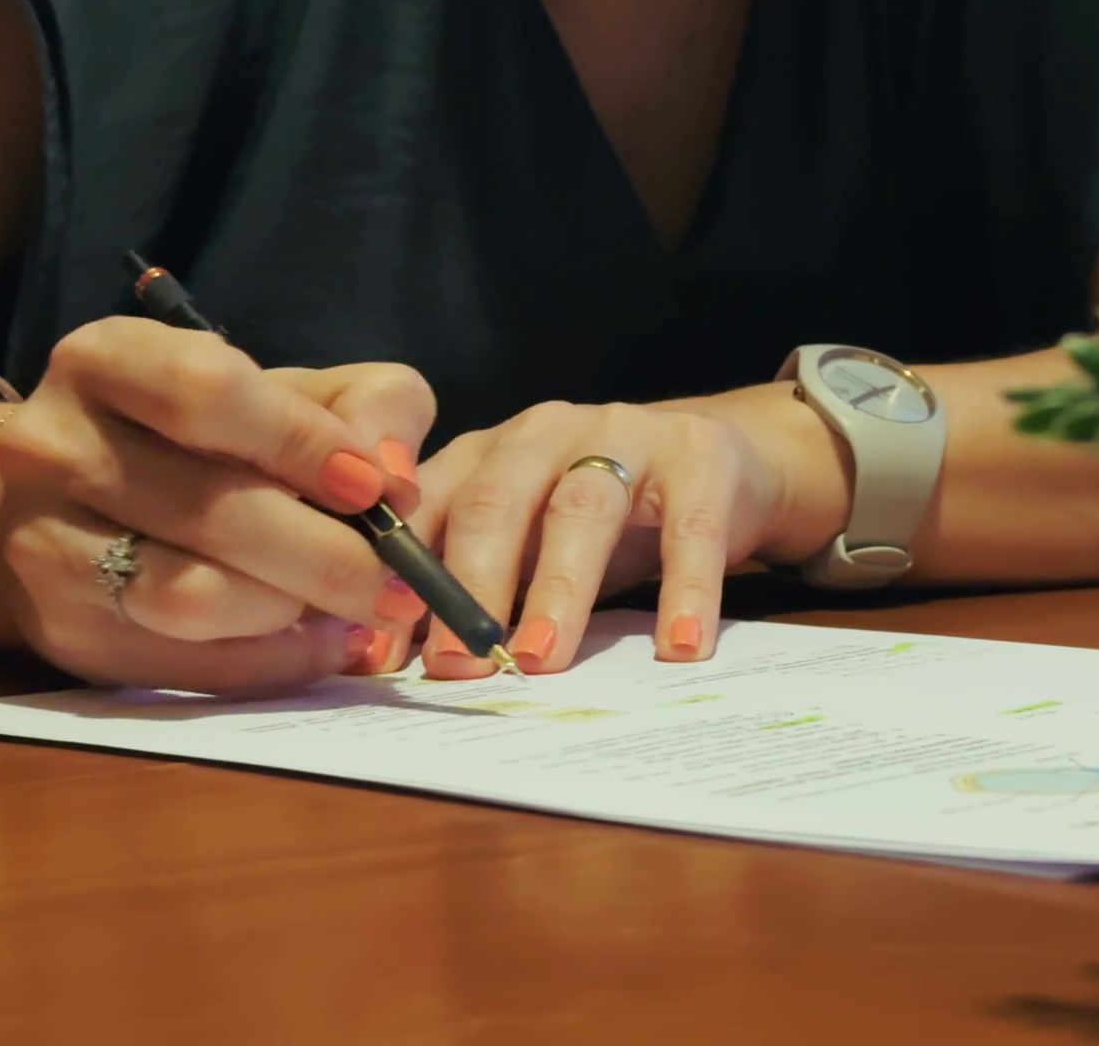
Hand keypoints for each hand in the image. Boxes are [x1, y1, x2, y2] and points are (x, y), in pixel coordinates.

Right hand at [0, 317, 433, 694]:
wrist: (70, 504)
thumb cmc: (200, 437)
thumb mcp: (286, 390)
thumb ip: (364, 407)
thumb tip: (396, 479)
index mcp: (106, 359)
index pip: (205, 390)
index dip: (301, 442)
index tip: (374, 489)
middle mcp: (53, 446)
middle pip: (206, 510)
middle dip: (327, 555)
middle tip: (402, 585)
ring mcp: (43, 545)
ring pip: (189, 596)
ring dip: (294, 613)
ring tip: (354, 611)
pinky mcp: (64, 631)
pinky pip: (186, 665)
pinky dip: (272, 662)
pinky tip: (319, 644)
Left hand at [392, 402, 783, 678]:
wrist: (720, 460)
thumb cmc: (600, 519)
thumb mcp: (525, 544)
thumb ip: (462, 588)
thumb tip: (387, 664)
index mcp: (485, 455)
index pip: (425, 512)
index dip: (398, 581)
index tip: (378, 655)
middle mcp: (544, 435)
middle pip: (494, 502)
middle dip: (468, 585)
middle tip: (456, 662)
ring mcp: (624, 438)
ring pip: (581, 510)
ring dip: (557, 589)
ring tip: (539, 657)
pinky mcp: (701, 458)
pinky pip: (690, 528)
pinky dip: (684, 591)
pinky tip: (677, 647)